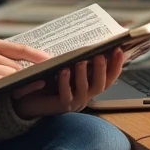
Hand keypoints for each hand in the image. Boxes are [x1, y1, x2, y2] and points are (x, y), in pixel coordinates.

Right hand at [0, 37, 50, 108]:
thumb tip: (21, 71)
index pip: (20, 49)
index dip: (40, 56)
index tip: (57, 61)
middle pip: (18, 65)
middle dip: (32, 75)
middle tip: (51, 81)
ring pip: (11, 75)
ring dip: (24, 84)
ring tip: (38, 88)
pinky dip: (11, 90)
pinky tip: (20, 94)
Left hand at [10, 49, 125, 118]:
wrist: (30, 97)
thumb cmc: (50, 79)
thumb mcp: (68, 66)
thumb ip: (81, 59)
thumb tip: (93, 43)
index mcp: (90, 86)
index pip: (109, 77)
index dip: (116, 65)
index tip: (119, 50)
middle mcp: (86, 96)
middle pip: (100, 85)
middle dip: (101, 69)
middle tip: (99, 55)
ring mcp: (75, 102)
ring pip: (85, 90)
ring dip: (83, 74)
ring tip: (80, 61)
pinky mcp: (61, 106)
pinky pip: (67, 95)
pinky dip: (66, 83)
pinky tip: (64, 71)